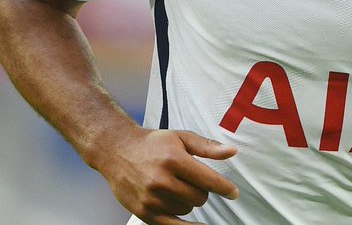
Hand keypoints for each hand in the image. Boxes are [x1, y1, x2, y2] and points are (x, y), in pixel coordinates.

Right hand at [96, 127, 239, 224]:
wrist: (118, 151)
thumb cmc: (152, 144)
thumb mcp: (181, 138)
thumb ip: (208, 147)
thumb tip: (231, 152)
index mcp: (174, 160)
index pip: (208, 180)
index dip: (225, 188)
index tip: (233, 193)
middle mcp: (162, 181)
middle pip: (199, 198)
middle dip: (202, 191)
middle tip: (191, 180)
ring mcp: (152, 199)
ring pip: (187, 210)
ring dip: (188, 202)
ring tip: (175, 187)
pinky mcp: (144, 212)